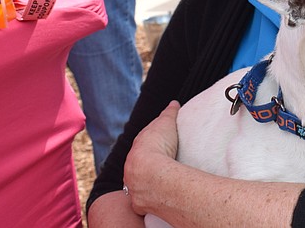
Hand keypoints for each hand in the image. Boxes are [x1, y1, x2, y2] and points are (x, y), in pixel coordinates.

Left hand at [123, 101, 180, 215]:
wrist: (150, 172)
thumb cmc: (158, 145)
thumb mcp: (166, 122)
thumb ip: (169, 112)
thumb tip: (174, 103)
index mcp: (136, 149)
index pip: (141, 147)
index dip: (149, 146)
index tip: (156, 147)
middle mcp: (130, 168)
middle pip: (137, 166)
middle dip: (144, 166)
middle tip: (159, 167)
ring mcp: (133, 186)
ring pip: (137, 184)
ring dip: (145, 183)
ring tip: (159, 184)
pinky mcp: (138, 201)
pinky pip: (143, 200)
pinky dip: (148, 199)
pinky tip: (157, 198)